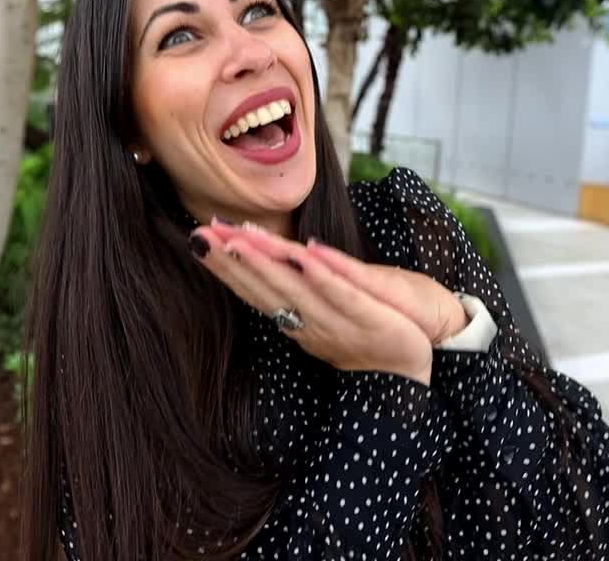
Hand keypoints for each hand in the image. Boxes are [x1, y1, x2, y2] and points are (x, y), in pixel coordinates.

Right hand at [191, 222, 434, 384]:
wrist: (410, 373)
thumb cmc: (364, 340)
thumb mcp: (321, 317)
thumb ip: (294, 294)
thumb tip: (262, 272)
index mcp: (297, 319)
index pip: (254, 289)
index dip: (226, 266)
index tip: (198, 240)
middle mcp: (310, 322)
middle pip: (266, 288)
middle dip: (234, 261)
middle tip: (203, 236)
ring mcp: (339, 322)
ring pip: (297, 290)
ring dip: (267, 266)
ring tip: (241, 241)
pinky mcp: (371, 319)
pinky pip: (343, 297)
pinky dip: (324, 278)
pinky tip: (306, 256)